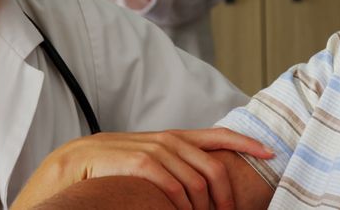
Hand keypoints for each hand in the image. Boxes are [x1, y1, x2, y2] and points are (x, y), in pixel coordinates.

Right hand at [12, 128, 273, 209]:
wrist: (68, 167)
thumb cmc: (110, 172)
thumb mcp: (149, 165)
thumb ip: (175, 167)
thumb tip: (204, 184)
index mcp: (172, 138)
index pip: (218, 136)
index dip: (247, 144)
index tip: (271, 153)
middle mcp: (165, 139)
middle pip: (213, 164)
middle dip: (227, 194)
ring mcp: (151, 149)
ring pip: (195, 179)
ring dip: (205, 206)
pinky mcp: (136, 162)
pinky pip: (171, 184)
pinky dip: (183, 203)